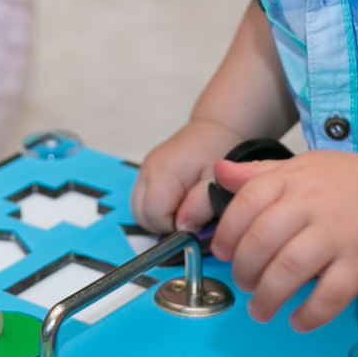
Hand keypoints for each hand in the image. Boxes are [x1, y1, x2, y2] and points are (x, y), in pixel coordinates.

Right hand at [132, 117, 245, 234]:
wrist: (214, 128)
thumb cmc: (219, 151)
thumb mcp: (217, 182)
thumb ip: (200, 206)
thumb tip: (183, 228)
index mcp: (164, 172)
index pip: (154, 214)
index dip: (173, 225)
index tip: (194, 220)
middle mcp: (148, 170)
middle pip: (140, 214)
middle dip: (164, 224)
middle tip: (189, 216)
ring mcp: (144, 170)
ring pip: (138, 209)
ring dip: (159, 217)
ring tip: (184, 208)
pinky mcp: (146, 172)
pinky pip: (143, 200)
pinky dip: (157, 207)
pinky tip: (178, 201)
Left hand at [208, 152, 357, 331]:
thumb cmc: (351, 185)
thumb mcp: (304, 168)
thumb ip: (260, 174)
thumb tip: (219, 172)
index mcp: (295, 179)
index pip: (248, 202)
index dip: (228, 232)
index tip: (223, 253)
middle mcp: (314, 204)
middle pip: (263, 239)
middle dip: (244, 270)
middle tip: (243, 284)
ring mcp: (339, 235)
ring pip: (290, 270)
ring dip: (268, 297)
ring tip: (260, 310)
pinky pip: (330, 295)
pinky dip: (309, 314)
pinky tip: (298, 320)